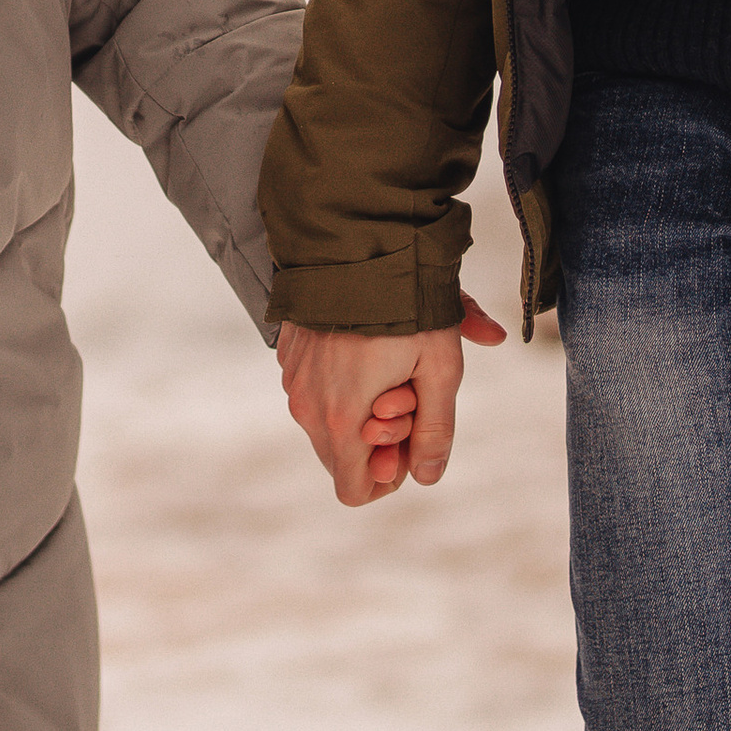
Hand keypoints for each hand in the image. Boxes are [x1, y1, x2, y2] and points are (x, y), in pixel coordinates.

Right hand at [276, 299, 507, 505]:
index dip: (390, 476)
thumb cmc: (406, 305)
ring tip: (389, 364)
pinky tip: (366, 346)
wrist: (356, 239)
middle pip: (341, 458)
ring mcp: (293, 379)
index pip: (354, 490)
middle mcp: (307, 406)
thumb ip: (436, 430)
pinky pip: (313, 390)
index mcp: (341, 420)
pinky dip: (340, 384)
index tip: (413, 434)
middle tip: (408, 394)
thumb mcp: (441, 367)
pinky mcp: (289, 354)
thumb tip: (427, 476)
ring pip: (327, 423)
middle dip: (377, 440)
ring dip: (358, 410)